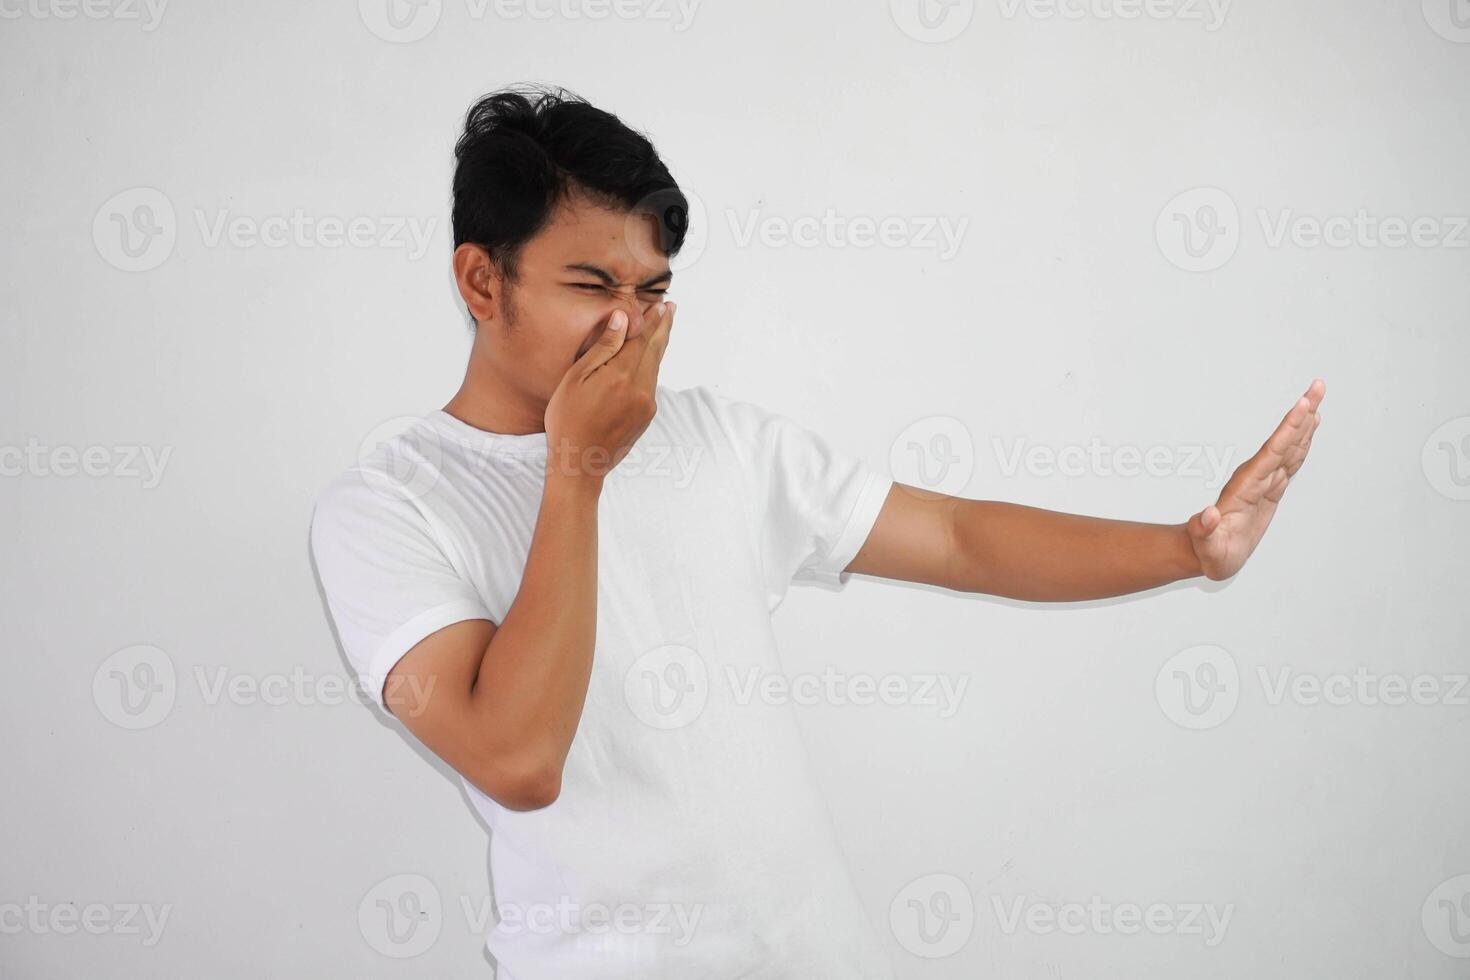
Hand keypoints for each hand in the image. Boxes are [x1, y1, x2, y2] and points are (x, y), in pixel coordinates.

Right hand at [543, 301, 675, 483]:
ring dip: (659, 346)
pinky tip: (649, 360)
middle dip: (663, 327)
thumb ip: (603, 347)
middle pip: (656, 350)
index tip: (660, 304)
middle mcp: (641, 388)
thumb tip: (623, 318)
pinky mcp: (646, 417)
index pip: (642, 338)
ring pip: (656, 367)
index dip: (651, 319)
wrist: (580, 463)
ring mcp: (646, 404)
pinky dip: (652, 367)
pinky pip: (651, 384)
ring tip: (662, 328)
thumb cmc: (568, 419)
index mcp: (622, 375)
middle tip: (671, 308)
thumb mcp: (576, 378)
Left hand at [1186, 379, 1324, 580]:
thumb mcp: (1205, 546)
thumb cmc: (1207, 551)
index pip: (1271, 452)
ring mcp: (1262, 481)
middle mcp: (1255, 477)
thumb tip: (1207, 516)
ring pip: (1289, 446)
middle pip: (1283, 441)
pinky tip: (1311, 428)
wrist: (1204, 551)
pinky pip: (1290, 460)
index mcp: (1245, 486)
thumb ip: (1204, 530)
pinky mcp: (1269, 488)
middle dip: (1301, 414)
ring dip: (1304, 423)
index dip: (1289, 429)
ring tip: (1317, 397)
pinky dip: (1303, 443)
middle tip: (1317, 385)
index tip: (1303, 406)